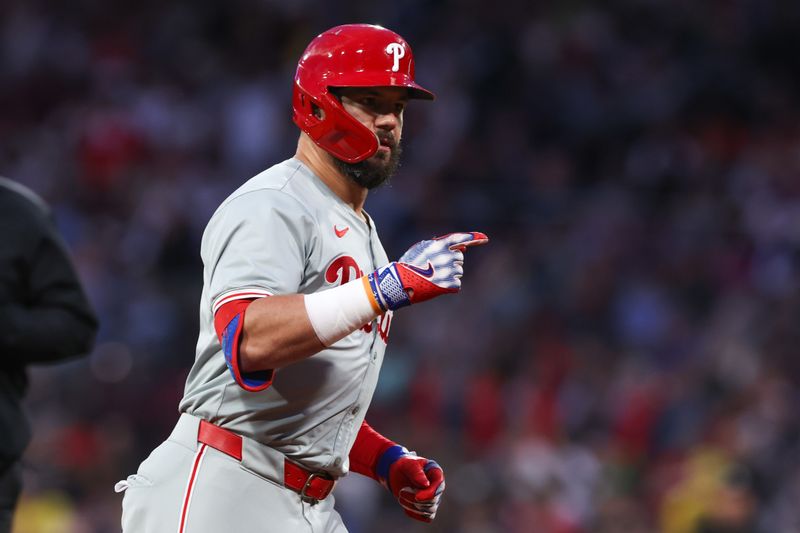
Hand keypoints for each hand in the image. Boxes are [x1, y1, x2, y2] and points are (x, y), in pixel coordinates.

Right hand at [366, 231, 487, 310]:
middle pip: (460, 258)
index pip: (460, 239)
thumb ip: (441, 244)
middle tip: (435, 267)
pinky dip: (449, 287)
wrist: (399, 283)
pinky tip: (437, 286)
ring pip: (459, 272)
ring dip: (450, 275)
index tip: (485, 238)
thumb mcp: (421, 248)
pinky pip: (457, 284)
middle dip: (452, 262)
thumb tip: (462, 247)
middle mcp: (446, 257)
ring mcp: (448, 271)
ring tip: (433, 277)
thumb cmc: (409, 264)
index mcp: (439, 245)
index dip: (474, 237)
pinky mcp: (448, 285)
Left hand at [377, 446, 444, 522]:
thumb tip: (426, 485)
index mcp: (436, 474)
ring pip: (428, 511)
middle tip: (401, 491)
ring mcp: (433, 498)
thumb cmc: (405, 466)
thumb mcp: (409, 465)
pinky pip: (425, 518)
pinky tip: (405, 504)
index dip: (429, 494)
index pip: (439, 487)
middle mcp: (438, 487)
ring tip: (400, 496)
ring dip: (412, 506)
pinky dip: (414, 513)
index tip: (417, 497)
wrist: (397, 472)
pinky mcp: (427, 508)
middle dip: (414, 499)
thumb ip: (417, 474)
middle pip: (432, 501)